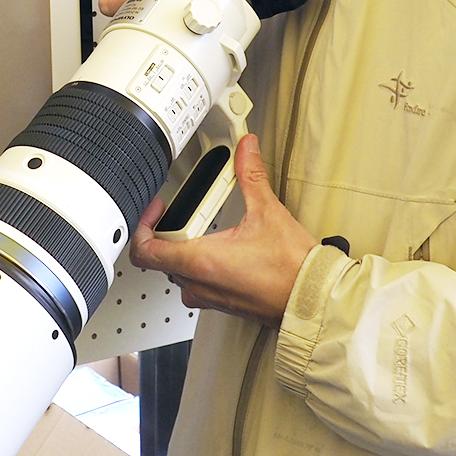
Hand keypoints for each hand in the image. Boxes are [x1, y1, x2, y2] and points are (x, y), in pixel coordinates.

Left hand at [128, 133, 317, 325]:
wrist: (313, 301)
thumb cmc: (292, 269)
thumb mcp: (268, 212)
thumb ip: (251, 175)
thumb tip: (246, 150)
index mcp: (200, 261)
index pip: (145, 251)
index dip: (142, 226)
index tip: (156, 210)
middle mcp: (200, 283)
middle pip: (162, 258)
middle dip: (169, 233)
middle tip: (184, 213)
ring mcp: (211, 298)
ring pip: (179, 274)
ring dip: (184, 253)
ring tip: (202, 231)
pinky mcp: (224, 305)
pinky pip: (198, 286)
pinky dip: (201, 267)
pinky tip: (221, 252)